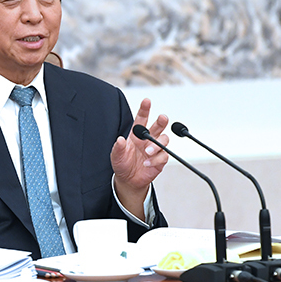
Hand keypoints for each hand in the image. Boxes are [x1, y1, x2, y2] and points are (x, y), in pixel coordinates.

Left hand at [110, 98, 168, 218]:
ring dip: (156, 145)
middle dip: (161, 121)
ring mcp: (155, 149)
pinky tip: (147, 163)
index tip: (147, 101)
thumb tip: (120, 140)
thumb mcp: (116, 156)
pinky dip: (156, 159)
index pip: (141, 119)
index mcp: (136, 135)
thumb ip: (118, 148)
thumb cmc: (122, 164)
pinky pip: (163, 156)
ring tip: (147, 152)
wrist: (129, 180)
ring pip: (164, 140)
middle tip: (162, 118)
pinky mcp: (160, 160)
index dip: (144, 109)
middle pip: (157, 126)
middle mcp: (147, 139)